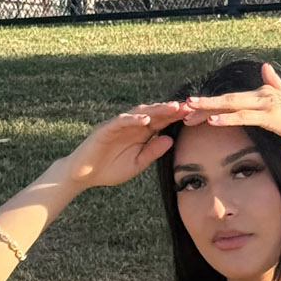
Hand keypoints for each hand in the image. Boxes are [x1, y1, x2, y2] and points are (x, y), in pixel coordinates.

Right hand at [65, 99, 187, 188]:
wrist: (85, 174)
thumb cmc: (111, 169)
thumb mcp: (137, 164)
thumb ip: (153, 152)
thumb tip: (171, 140)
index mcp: (141, 133)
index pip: (161, 122)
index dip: (176, 118)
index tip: (194, 116)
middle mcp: (132, 125)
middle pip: (154, 114)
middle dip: (171, 110)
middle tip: (189, 106)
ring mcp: (119, 125)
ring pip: (140, 113)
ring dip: (156, 110)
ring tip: (172, 108)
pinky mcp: (107, 128)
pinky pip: (121, 121)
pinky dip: (133, 120)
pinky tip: (145, 120)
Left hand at [180, 61, 280, 156]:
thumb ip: (275, 83)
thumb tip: (265, 67)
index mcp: (263, 92)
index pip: (231, 99)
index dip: (211, 104)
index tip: (193, 109)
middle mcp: (262, 94)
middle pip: (226, 99)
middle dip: (203, 104)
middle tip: (182, 108)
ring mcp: (266, 104)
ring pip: (232, 105)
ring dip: (209, 109)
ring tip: (190, 112)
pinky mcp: (271, 117)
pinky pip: (245, 117)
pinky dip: (228, 118)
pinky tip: (213, 121)